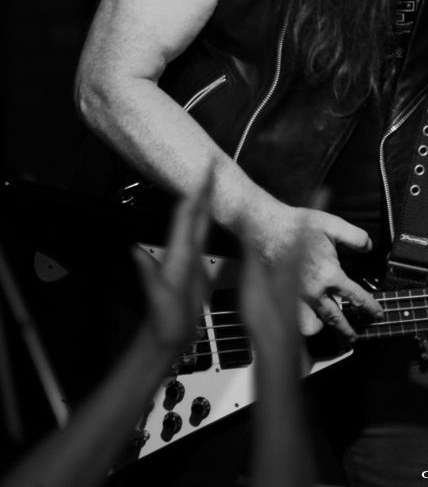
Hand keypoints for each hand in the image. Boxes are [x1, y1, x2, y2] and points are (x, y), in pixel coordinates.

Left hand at [132, 188, 210, 351]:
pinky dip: (209, 222)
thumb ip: (147, 275)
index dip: (195, 194)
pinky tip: (213, 217)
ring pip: (199, 223)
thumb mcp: (157, 298)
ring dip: (205, 202)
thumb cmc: (163, 321)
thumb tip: (134, 251)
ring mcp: (190, 258)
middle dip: (202, 190)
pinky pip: (204, 237)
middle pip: (193, 214)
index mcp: (178, 253)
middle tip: (212, 167)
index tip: (204, 173)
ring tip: (214, 184)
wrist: (165, 339)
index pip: (186, 216)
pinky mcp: (197, 268)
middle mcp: (183, 251)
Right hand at [243, 202, 382, 338]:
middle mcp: (314, 291)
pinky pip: (295, 317)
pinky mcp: (283, 295)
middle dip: (347, 331)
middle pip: (335, 319)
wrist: (265, 227)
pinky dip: (302, 319)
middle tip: (355, 337)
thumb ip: (355, 236)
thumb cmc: (297, 225)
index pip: (355, 297)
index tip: (377, 315)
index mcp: (329, 274)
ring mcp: (297, 296)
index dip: (369, 307)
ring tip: (327, 326)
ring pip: (312, 324)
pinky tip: (306, 314)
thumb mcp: (332, 224)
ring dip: (321, 327)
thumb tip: (369, 247)